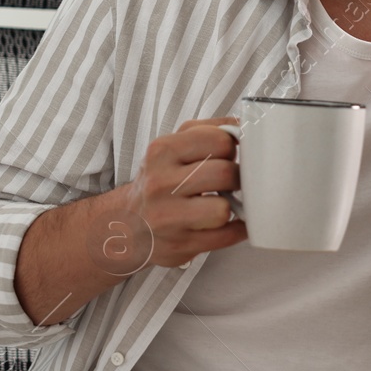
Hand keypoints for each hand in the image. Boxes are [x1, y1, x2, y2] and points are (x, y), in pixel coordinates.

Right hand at [112, 117, 245, 267]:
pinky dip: (236, 230)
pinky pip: (225, 237)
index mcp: (162, 151)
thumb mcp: (172, 147)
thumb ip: (208, 130)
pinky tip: (230, 223)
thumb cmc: (158, 181)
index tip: (228, 156)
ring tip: (223, 202)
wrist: (126, 224)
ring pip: (223, 210)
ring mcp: (168, 218)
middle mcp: (160, 184)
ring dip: (231, 207)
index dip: (232, 148)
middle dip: (237, 178)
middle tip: (232, 181)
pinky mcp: (179, 246)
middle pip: (225, 174)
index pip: (219, 141)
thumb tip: (244, 125)